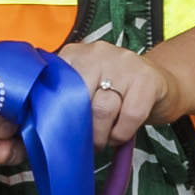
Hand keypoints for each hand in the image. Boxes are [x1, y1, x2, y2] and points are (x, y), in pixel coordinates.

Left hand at [62, 37, 176, 151]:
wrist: (161, 85)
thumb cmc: (115, 94)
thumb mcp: (85, 90)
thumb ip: (61, 102)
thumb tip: (33, 134)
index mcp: (74, 54)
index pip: (53, 86)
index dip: (54, 115)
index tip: (60, 132)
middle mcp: (97, 53)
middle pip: (77, 99)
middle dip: (78, 129)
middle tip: (84, 142)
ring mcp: (124, 62)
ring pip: (102, 109)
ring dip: (101, 135)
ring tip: (103, 139)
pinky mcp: (148, 78)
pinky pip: (130, 115)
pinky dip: (122, 133)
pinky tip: (121, 133)